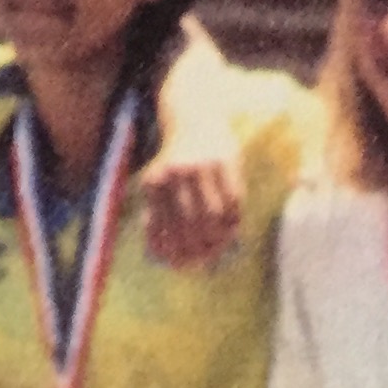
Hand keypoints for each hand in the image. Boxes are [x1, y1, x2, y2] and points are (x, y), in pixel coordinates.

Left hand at [137, 146, 243, 268]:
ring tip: (220, 247)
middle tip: (206, 260)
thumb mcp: (158, 183)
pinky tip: (233, 229)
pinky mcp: (226, 161)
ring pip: (213, 216)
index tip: (183, 266)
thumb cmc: (176, 163)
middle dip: (199, 249)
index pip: (164, 229)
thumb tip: (160, 256)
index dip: (175, 253)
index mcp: (153, 183)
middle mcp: (175, 175)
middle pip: (190, 226)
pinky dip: (234, 220)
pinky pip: (233, 201)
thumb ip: (156, 213)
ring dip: (219, 238)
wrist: (195, 120)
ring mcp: (202, 167)